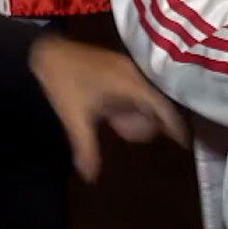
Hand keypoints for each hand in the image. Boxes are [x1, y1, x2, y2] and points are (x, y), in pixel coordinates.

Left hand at [28, 35, 187, 180]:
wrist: (43, 51)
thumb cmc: (61, 81)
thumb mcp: (74, 117)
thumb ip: (86, 148)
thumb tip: (91, 177)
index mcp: (131, 83)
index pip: (164, 106)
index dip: (175, 126)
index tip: (184, 143)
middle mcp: (134, 73)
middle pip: (157, 102)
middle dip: (151, 122)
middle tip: (134, 136)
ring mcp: (126, 67)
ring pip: (146, 95)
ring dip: (139, 113)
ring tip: (119, 126)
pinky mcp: (117, 66)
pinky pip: (136, 88)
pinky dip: (131, 104)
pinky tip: (114, 115)